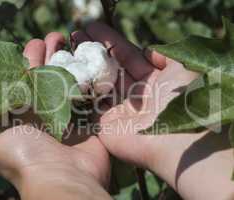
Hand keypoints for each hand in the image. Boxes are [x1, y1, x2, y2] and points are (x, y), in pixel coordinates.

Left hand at [0, 33, 110, 199]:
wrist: (62, 177)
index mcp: (25, 113)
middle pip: (50, 76)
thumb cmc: (26, 153)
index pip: (27, 78)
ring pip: (72, 81)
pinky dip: (93, 78)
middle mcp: (47, 112)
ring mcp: (71, 115)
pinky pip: (93, 94)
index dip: (31, 59)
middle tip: (58, 36)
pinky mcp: (91, 120)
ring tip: (74, 41)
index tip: (37, 42)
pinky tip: (93, 60)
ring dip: (73, 61)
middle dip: (53, 54)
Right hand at [75, 22, 233, 199]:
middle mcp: (133, 94)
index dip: (110, 41)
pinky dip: (79, 91)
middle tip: (75, 36)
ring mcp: (118, 109)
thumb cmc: (181, 101)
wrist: (176, 140)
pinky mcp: (105, 124)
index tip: (92, 28)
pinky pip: (89, 105)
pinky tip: (65, 74)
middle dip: (92, 51)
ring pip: (97, 84)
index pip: (126, 55)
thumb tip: (149, 51)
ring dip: (83, 68)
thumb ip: (167, 55)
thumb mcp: (183, 68)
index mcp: (151, 81)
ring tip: (65, 50)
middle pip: (109, 68)